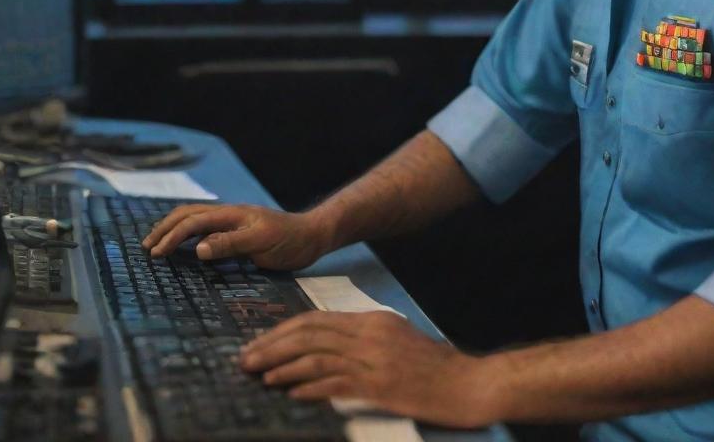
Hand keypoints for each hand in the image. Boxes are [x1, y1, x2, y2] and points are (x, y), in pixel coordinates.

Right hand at [141, 203, 327, 267]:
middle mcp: (229, 215)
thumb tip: (198, 248)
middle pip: (189, 215)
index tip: (155, 254)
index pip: (193, 221)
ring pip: (196, 220)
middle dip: (165, 228)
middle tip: (146, 247)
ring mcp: (233, 222)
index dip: (172, 236)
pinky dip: (189, 236)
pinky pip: (207, 230)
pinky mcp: (238, 233)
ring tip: (157, 244)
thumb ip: (231, 244)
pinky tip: (185, 248)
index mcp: (231, 215)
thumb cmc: (290, 240)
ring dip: (174, 229)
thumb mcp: (263, 243)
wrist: (313, 236)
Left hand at [239, 310, 496, 426]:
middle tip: (245, 359)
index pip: (316, 320)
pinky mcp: (381, 386)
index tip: (258, 343)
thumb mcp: (396, 340)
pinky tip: (291, 394)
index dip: (282, 331)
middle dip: (273, 345)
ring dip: (283, 367)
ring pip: (317, 357)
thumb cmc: (433, 366)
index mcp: (371, 321)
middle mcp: (370, 334)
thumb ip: (362, 339)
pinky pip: (337, 384)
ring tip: (259, 376)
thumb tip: (324, 348)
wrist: (468, 383)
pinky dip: (309, 388)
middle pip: (309, 334)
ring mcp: (375, 359)